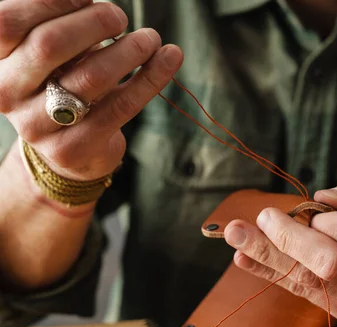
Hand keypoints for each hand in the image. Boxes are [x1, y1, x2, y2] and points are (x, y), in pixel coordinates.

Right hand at [0, 0, 182, 183]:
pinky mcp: (76, 147)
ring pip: (91, 77)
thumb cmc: (61, 85)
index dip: (51, 1)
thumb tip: (95, 1)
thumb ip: (61, 25)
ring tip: (151, 38)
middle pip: (50, 44)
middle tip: (120, 17)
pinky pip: (122, 106)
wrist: (67, 151)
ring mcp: (40, 124)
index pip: (9, 21)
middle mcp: (9, 92)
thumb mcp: (51, 54)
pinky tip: (170, 57)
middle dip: (93, 22)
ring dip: (129, 50)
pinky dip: (152, 77)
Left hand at [224, 176, 336, 326]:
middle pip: (333, 265)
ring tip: (236, 239)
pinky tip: (249, 260)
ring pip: (316, 284)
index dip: (323, 222)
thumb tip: (318, 198)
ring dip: (271, 259)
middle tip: (259, 219)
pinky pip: (311, 297)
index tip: (303, 210)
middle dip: (288, 242)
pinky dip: (277, 276)